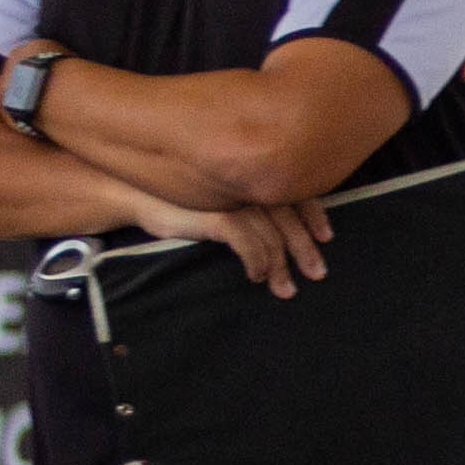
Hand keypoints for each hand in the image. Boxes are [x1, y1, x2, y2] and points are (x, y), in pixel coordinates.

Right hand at [133, 189, 331, 298]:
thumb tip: (276, 230)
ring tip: (285, 290)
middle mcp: (249, 182)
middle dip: (305, 248)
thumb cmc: (180, 195)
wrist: (137, 192)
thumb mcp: (222, 196)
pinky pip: (248, 243)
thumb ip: (248, 203)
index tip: (327, 237)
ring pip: (272, 235)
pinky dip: (257, 263)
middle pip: (290, 218)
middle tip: (317, 274)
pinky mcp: (217, 214)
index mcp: (254, 173)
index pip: (296, 192)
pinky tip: (256, 277)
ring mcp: (235, 197)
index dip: (314, 215)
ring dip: (280, 266)